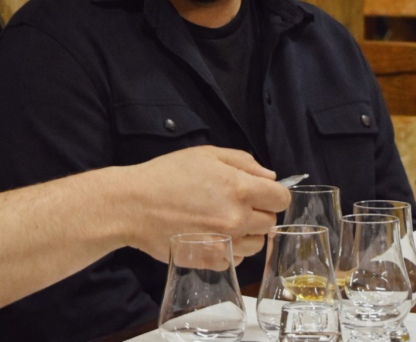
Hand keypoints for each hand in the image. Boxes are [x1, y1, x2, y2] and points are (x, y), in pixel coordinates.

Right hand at [116, 146, 289, 262]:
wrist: (133, 206)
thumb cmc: (166, 176)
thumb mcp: (205, 154)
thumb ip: (243, 162)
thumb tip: (268, 177)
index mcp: (239, 188)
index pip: (281, 198)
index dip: (272, 194)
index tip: (260, 193)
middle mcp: (237, 218)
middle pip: (270, 221)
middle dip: (258, 212)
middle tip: (233, 204)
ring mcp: (225, 243)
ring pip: (256, 244)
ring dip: (246, 233)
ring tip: (222, 221)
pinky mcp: (211, 260)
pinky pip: (236, 260)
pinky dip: (229, 250)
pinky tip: (212, 236)